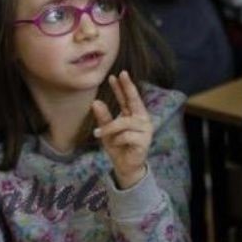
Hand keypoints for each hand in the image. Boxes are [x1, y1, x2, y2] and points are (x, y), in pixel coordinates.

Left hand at [91, 71, 153, 188]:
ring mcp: (145, 129)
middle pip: (134, 100)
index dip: (123, 86)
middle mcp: (142, 119)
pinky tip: (117, 145)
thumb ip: (104, 118)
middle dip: (127, 87)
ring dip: (110, 129)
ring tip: (100, 134)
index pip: (128, 98)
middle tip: (121, 74)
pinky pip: (124, 135)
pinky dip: (116, 140)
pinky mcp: (144, 140)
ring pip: (123, 122)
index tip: (117, 74)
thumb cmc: (118, 147)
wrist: (126, 167)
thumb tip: (96, 102)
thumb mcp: (107, 132)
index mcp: (134, 115)